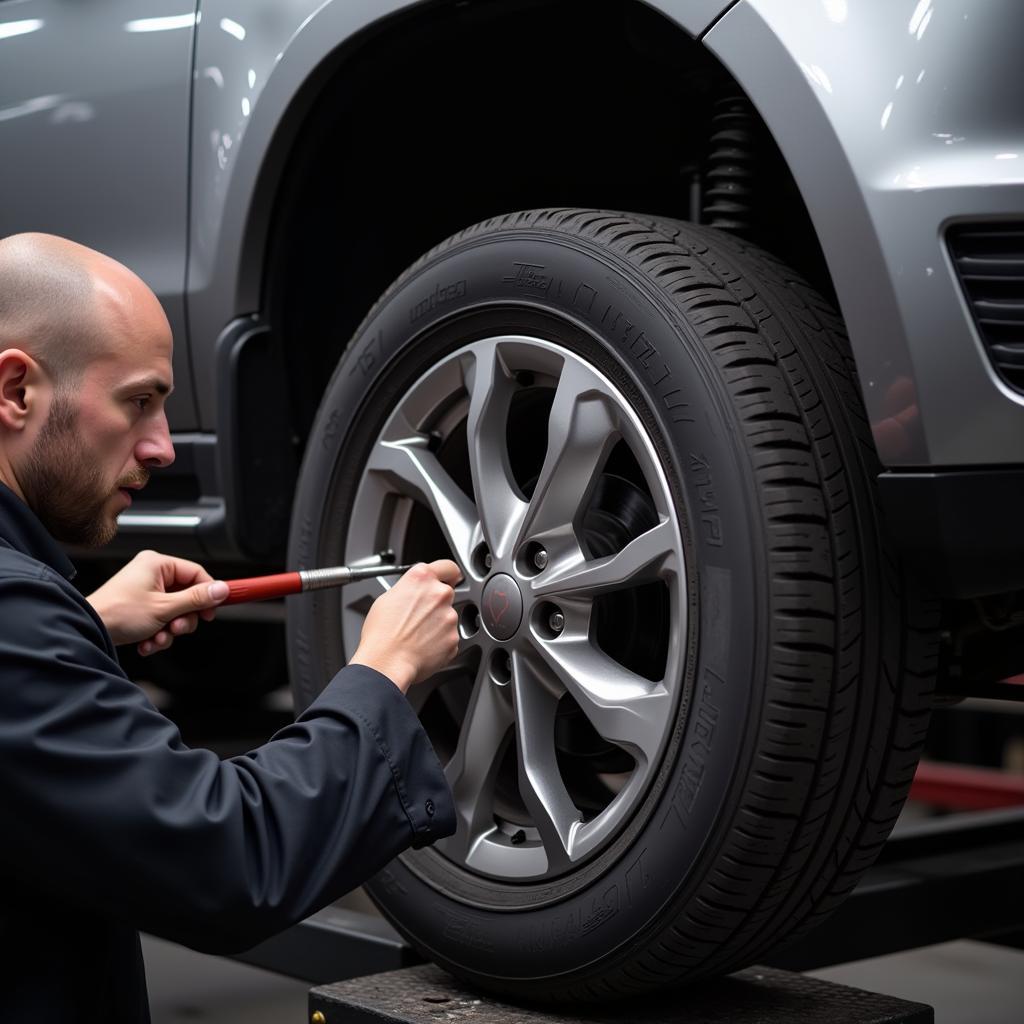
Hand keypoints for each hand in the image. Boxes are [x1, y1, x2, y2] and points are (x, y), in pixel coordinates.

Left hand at [86, 550, 228, 655]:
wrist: (89, 630)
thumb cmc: (118, 613)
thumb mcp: (165, 608)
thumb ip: (196, 599)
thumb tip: (221, 589)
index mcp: (157, 564)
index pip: (196, 573)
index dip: (207, 594)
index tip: (211, 611)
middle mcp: (151, 573)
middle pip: (187, 595)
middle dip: (183, 619)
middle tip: (177, 628)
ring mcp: (145, 590)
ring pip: (175, 611)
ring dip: (170, 630)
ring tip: (158, 638)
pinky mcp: (140, 606)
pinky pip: (161, 618)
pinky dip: (158, 633)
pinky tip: (148, 642)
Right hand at [349, 560, 461, 691]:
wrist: (387, 661)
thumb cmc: (381, 633)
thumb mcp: (386, 598)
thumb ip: (408, 588)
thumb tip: (412, 592)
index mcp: (422, 578)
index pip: (448, 567)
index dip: (448, 574)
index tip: (449, 578)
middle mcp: (439, 594)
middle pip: (446, 592)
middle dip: (435, 602)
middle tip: (419, 615)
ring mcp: (449, 616)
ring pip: (447, 615)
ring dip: (437, 622)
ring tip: (417, 633)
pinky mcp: (454, 637)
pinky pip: (449, 636)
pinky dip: (439, 640)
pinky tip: (423, 644)